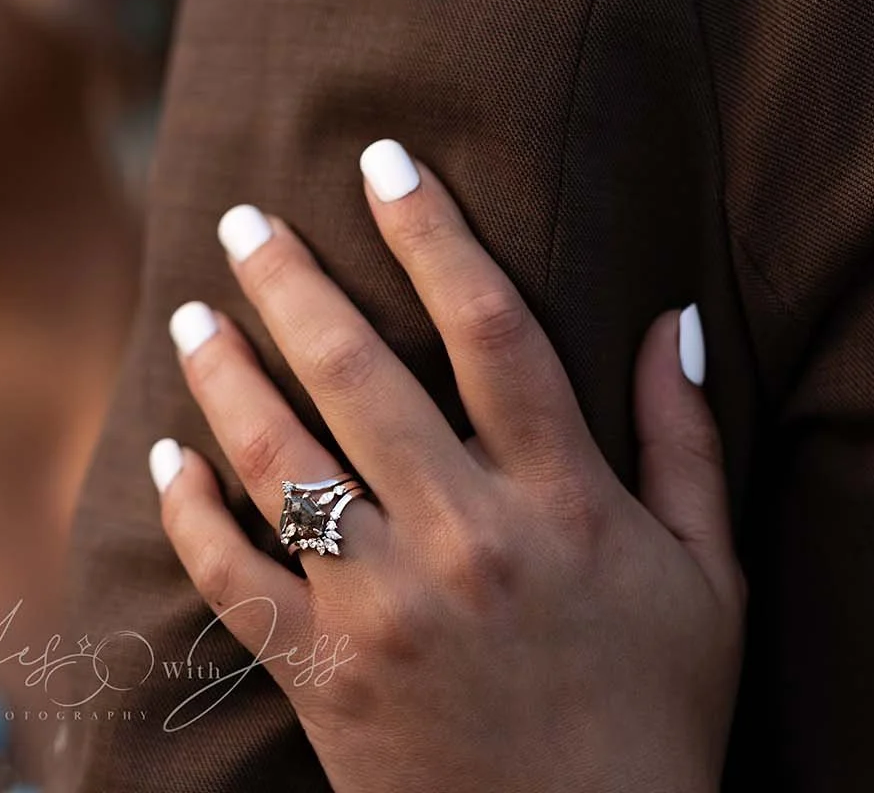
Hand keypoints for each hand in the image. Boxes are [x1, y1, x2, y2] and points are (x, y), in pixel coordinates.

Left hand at [150, 139, 744, 792]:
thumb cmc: (654, 713)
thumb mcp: (707, 578)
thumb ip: (686, 443)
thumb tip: (670, 316)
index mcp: (564, 503)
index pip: (492, 329)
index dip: (432, 232)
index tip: (383, 159)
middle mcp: (466, 540)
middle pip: (358, 372)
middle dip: (291, 279)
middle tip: (244, 218)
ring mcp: (383, 608)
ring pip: (278, 459)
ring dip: (223, 372)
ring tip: (192, 313)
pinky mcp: (322, 672)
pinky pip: (231, 574)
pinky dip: (190, 509)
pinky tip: (167, 452)